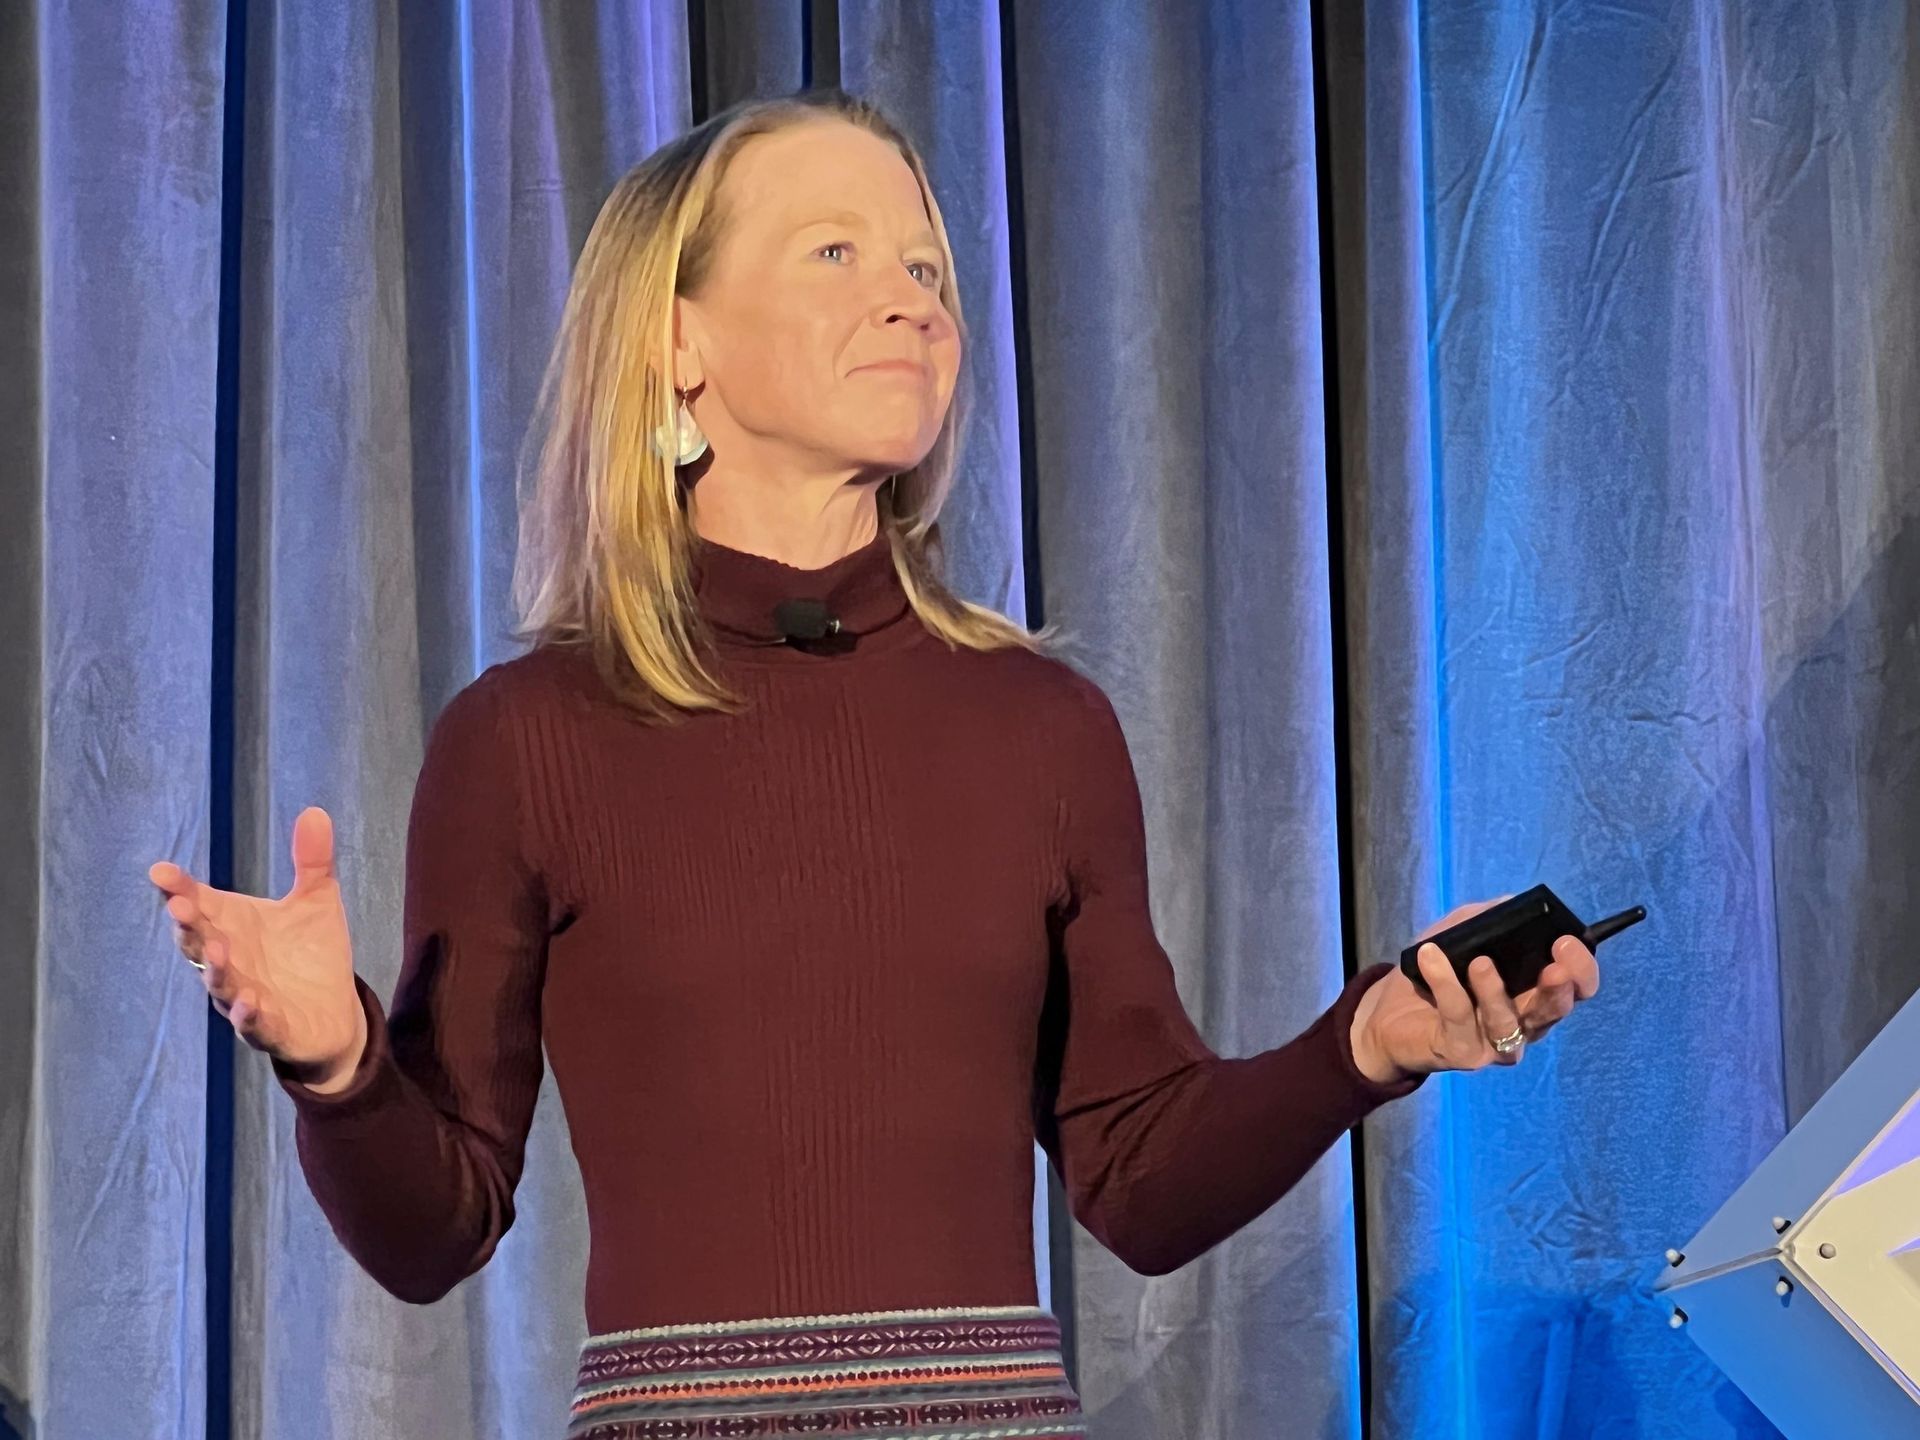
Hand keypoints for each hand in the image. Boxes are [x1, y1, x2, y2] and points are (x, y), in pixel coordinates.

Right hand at [148, 806, 366, 1090]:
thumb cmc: (311, 954)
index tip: (161, 872)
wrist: (333, 1014)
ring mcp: (244, 998)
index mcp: (232, 927)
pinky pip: (253, 1024)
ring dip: (216, 969)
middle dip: (189, 926)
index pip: (198, 905)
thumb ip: (312, 862)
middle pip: (198, 944)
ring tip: (217, 950)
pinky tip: (250, 1002)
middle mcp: (229, 962)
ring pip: (221, 985)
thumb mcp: (317, 902)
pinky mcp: (269, 1029)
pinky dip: (248, 1014)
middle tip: (181, 907)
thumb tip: (316, 811)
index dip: (178, 890)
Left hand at [1350, 895, 1600, 1084]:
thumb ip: (1490, 918)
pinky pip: (1460, 1019)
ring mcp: (1494, 1043)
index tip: (1568, 942)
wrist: (1388, 1010)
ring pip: (1508, 1022)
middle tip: (1552, 965)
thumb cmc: (1437, 969)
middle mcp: (1524, 1022)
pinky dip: (1447, 986)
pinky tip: (1430, 959)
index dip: (1580, 970)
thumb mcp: (1462, 931)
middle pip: (1554, 1012)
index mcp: (1535, 992)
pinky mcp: (1462, 1053)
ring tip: (1479, 962)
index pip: (1575, 987)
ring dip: (1494, 990)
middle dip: (1557, 989)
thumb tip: (1513, 902)